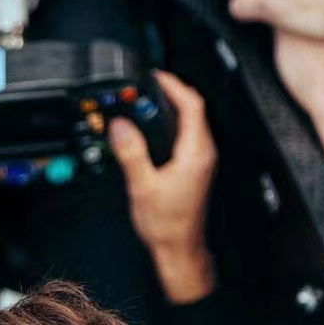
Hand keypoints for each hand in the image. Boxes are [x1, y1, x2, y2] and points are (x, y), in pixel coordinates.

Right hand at [109, 70, 216, 302]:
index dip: (173, 84)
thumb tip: (121, 126)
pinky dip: (169, 124)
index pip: (191, 105)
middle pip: (192, 108)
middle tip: (144, 86)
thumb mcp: (143, 187)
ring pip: (189, 121)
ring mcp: (200, 160)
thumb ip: (131, 153)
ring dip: (169, 108)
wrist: (179, 249)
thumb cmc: (167, 225)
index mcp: (195, 153)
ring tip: (144, 103)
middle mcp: (202, 153)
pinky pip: (185, 135)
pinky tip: (151, 130)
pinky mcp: (194, 167)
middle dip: (169, 92)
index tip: (155, 75)